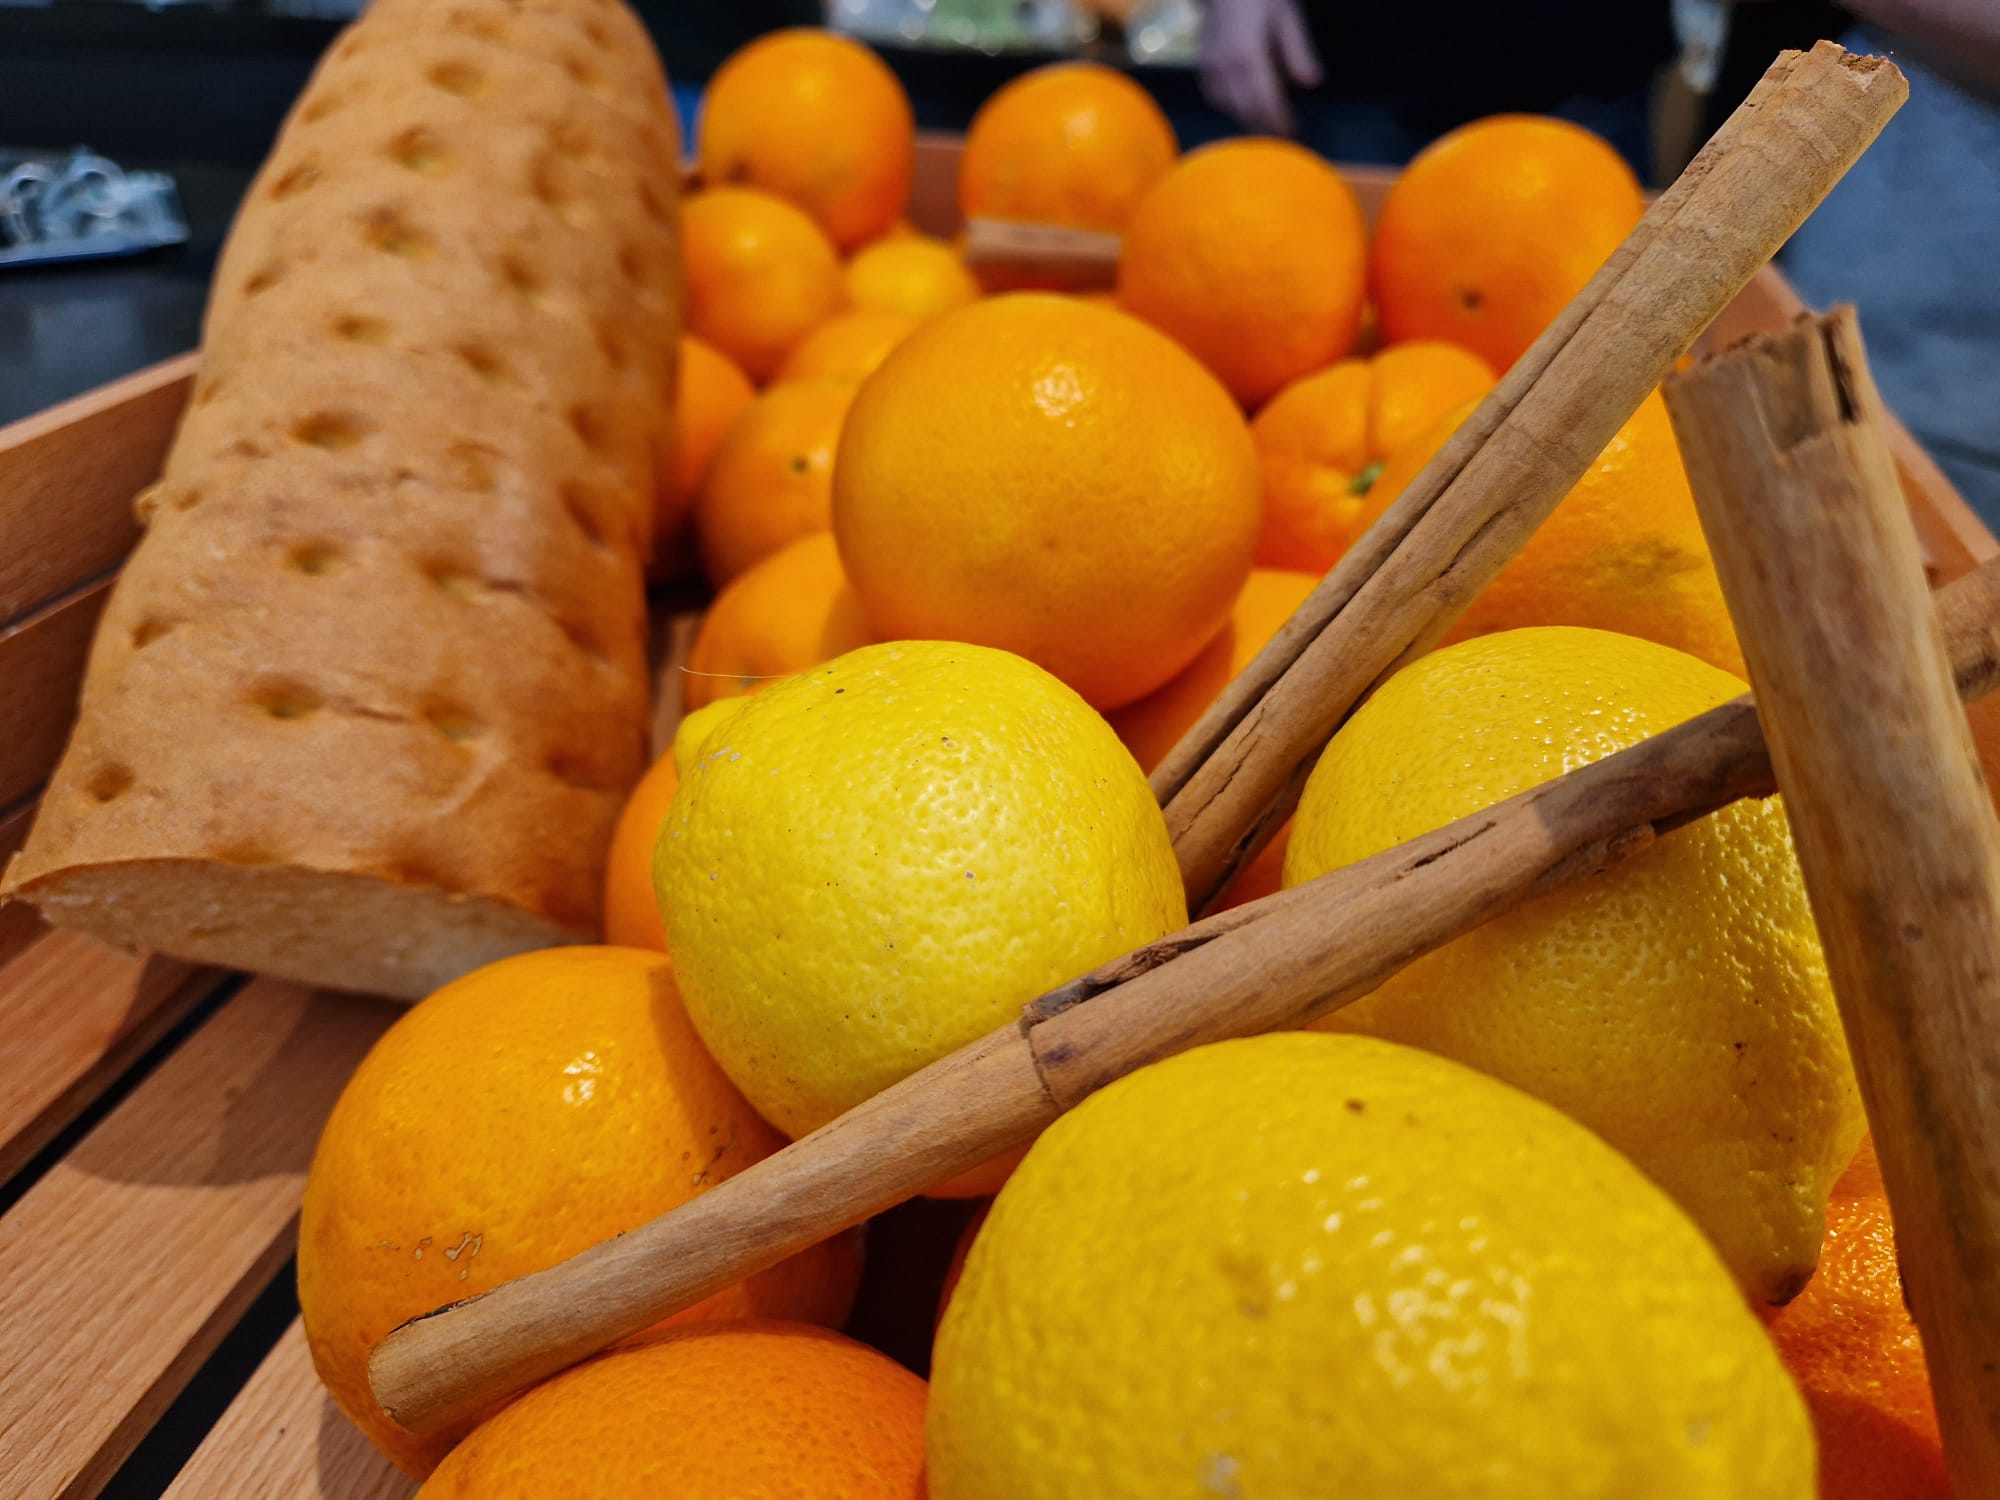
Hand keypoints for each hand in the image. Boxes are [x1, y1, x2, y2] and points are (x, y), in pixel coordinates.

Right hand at [1200, 0, 1324, 135]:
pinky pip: (1217, 98)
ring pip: (1230, 108)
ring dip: (1249, 119)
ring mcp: (1210, 68)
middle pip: (1247, 110)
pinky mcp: (1202, 67)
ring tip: (1267, 125)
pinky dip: (1232, 107)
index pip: (1265, 101)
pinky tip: (1245, 107)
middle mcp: (1225, 66)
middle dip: (1265, 127)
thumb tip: (1311, 83)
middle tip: (1282, 136)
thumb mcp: (1286, 15)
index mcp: (1248, 54)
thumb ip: (1298, 51)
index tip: (1293, 132)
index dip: (1279, 120)